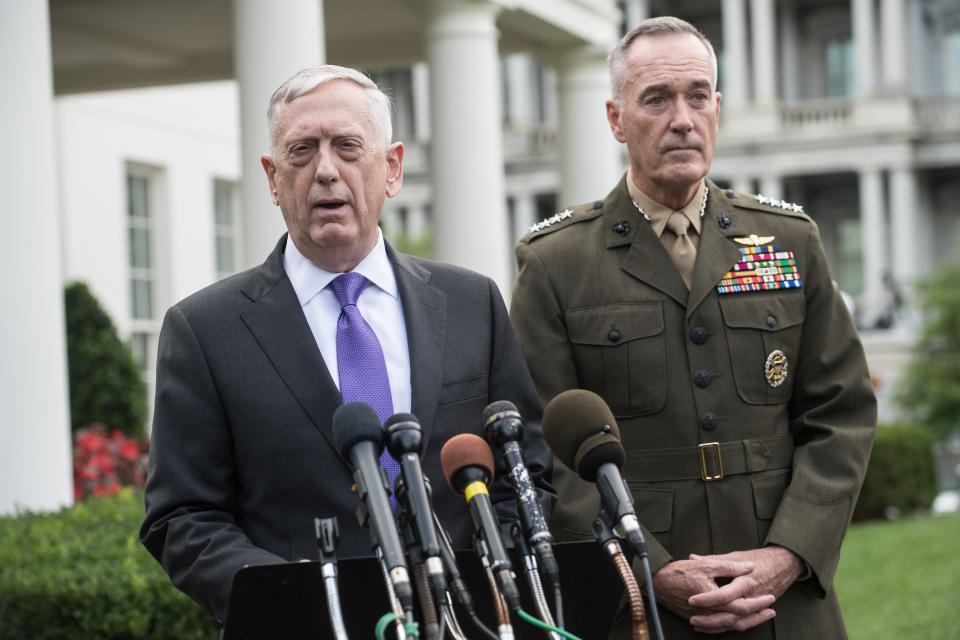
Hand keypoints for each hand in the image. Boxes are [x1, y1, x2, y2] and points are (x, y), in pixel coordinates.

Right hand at [652, 555, 775, 628]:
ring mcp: (702, 619)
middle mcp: (710, 613)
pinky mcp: (695, 619)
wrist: (655, 582)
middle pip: (739, 621)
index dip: (759, 603)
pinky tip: (733, 622)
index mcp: (715, 600)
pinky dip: (728, 626)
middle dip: (757, 617)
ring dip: (746, 623)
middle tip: (770, 612)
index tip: (770, 598)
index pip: (743, 606)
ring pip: (728, 627)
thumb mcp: (706, 564)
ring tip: (758, 617)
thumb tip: (748, 567)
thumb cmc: (679, 572)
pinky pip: (716, 628)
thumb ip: (729, 566)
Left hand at [686, 546, 803, 632]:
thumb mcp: (737, 555)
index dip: (708, 599)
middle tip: (692, 619)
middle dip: (710, 621)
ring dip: (717, 627)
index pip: (725, 595)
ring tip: (698, 625)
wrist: (785, 564)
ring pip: (737, 624)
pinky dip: (727, 627)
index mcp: (746, 582)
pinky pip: (743, 623)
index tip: (692, 599)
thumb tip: (692, 557)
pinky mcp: (758, 611)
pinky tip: (713, 626)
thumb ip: (714, 559)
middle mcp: (752, 597)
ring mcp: (756, 606)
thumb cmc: (760, 558)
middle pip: (731, 616)